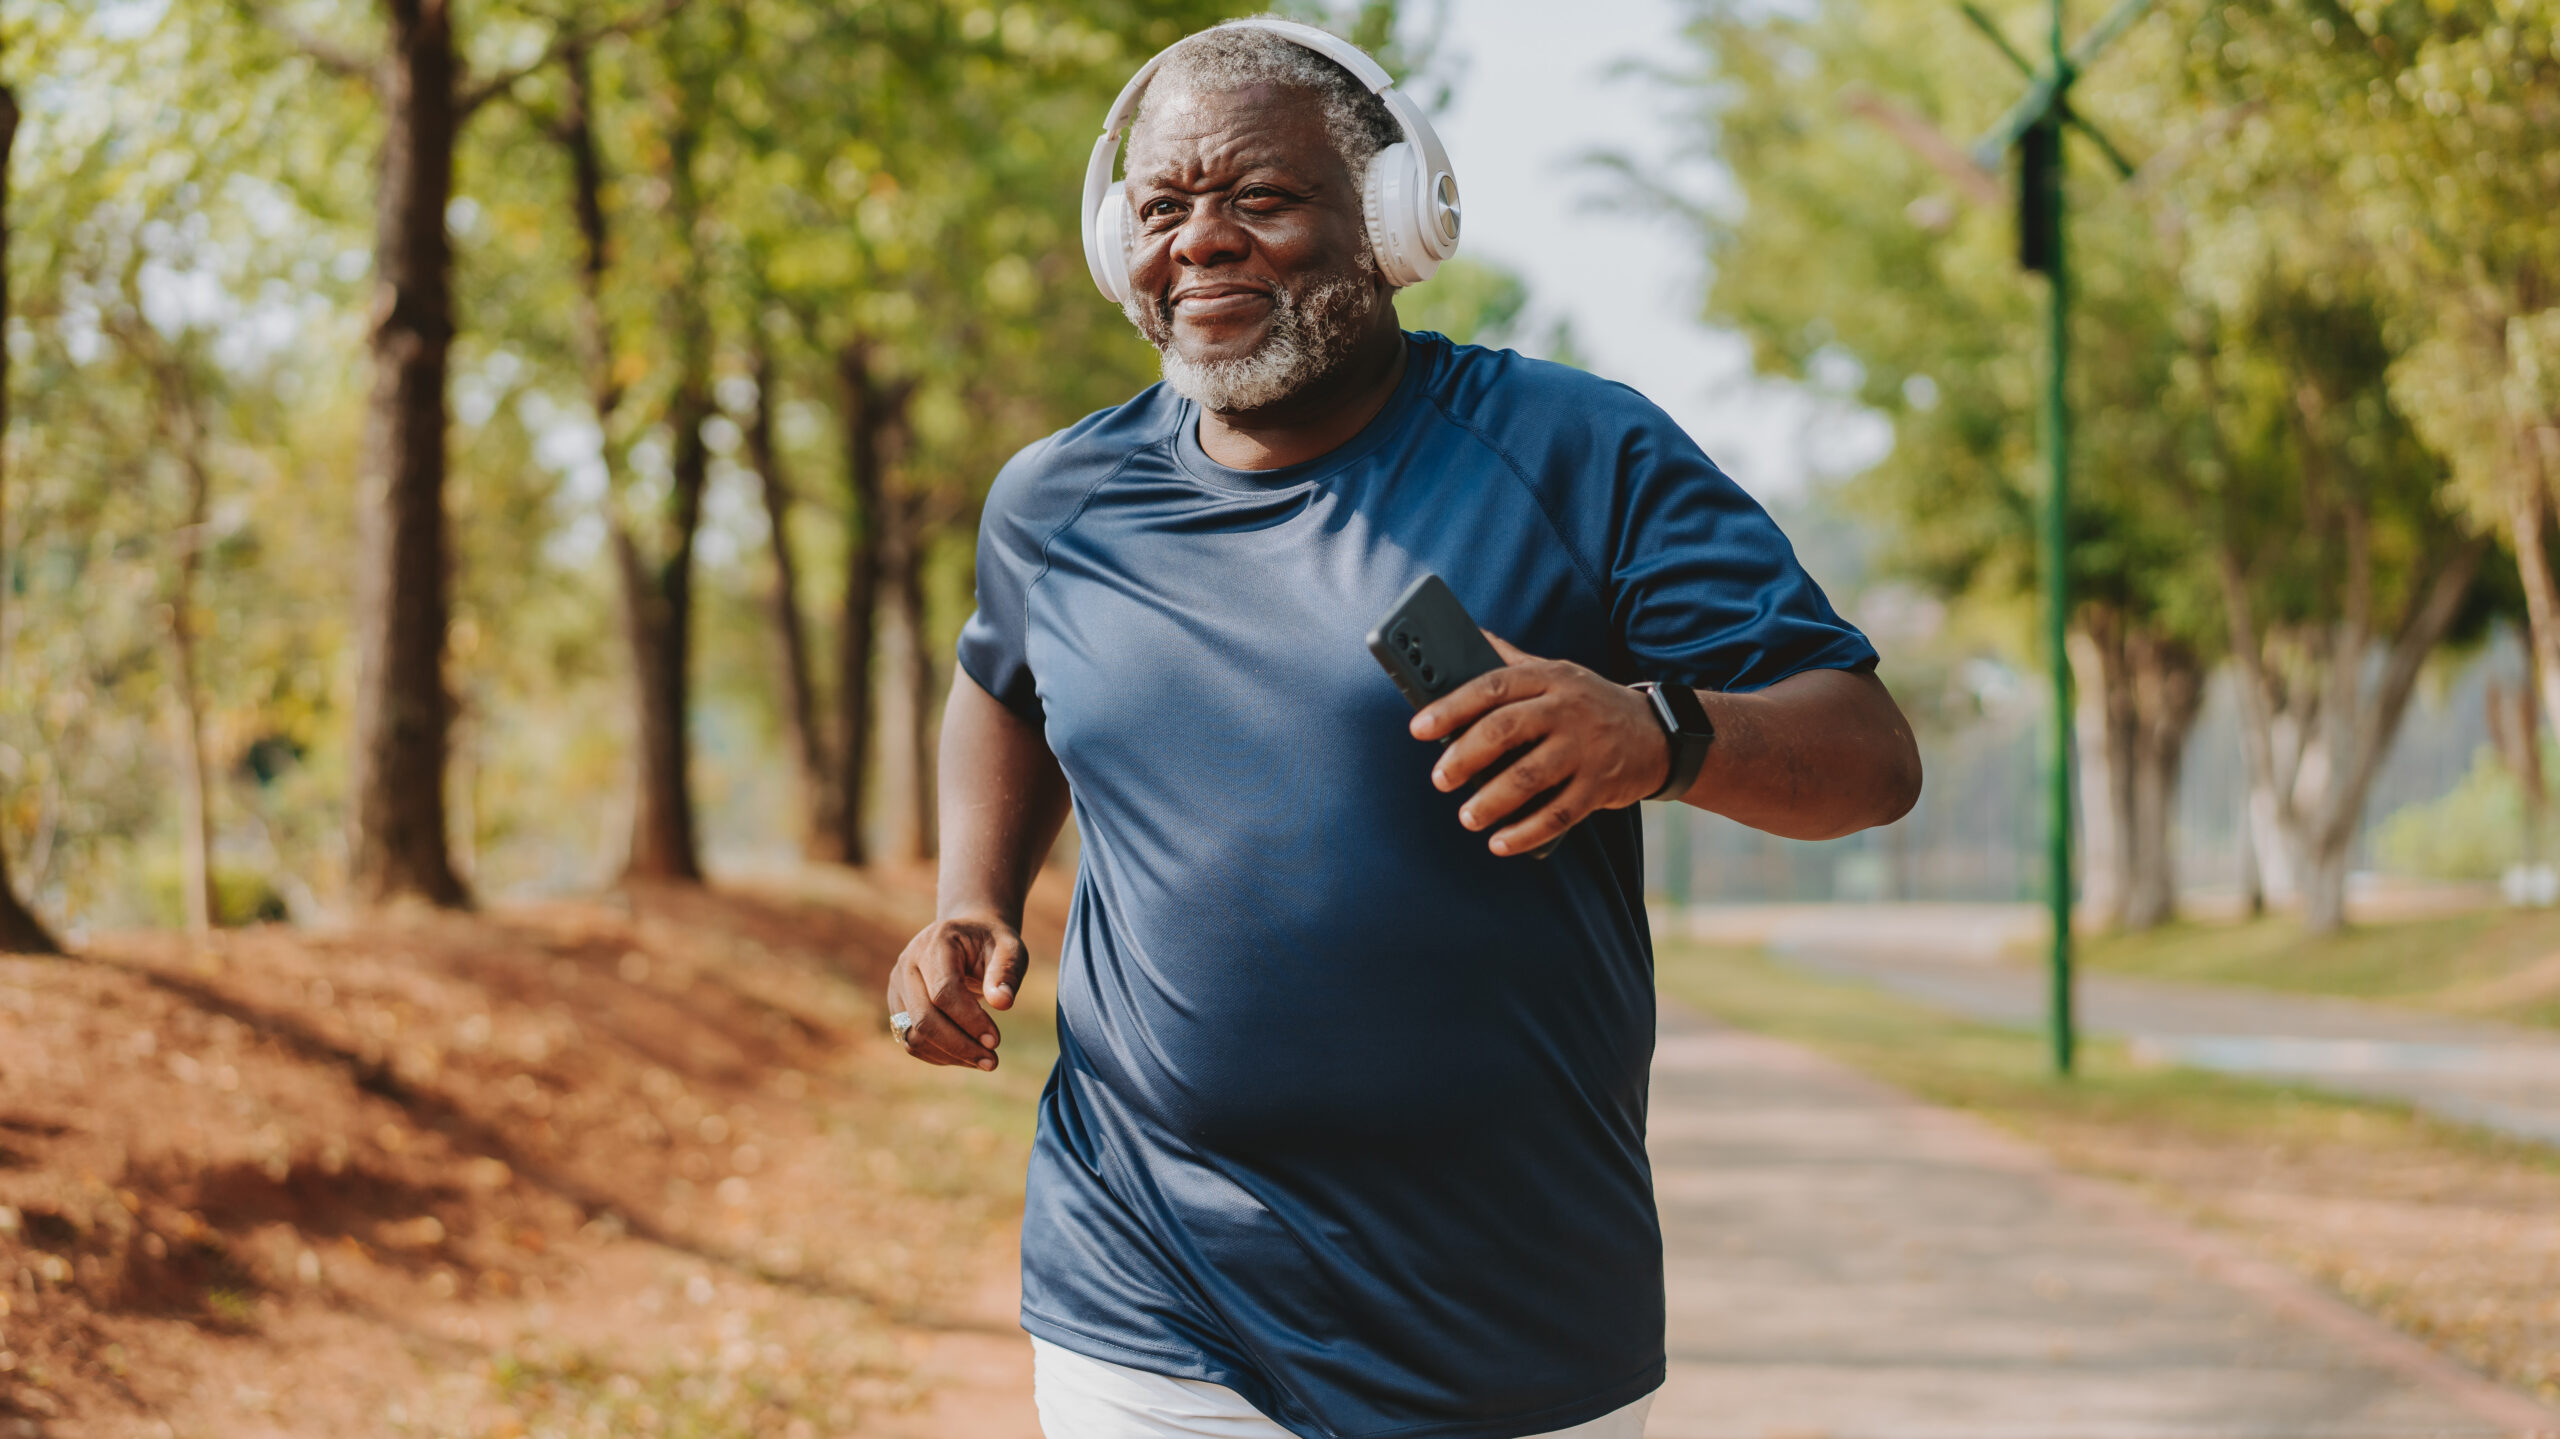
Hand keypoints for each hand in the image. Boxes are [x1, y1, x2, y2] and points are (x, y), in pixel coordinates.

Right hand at [886, 910, 1027, 1070]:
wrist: (967, 935)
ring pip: (914, 1035)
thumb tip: (1003, 1003)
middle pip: (924, 1018)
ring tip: (984, 1060)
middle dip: (960, 1045)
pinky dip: (940, 1055)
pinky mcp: (898, 1006)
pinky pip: (911, 1041)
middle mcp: (908, 964)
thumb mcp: (1010, 948)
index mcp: (935, 943)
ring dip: (950, 1055)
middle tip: (992, 1062)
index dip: (969, 1020)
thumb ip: (1007, 972)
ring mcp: (898, 986)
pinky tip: (967, 1055)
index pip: (944, 992)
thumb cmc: (991, 943)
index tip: (995, 1040)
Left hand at [1410, 634, 1672, 855]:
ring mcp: (1586, 748)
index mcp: (1549, 676)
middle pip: (1506, 730)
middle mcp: (1567, 709)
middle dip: (1465, 757)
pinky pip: (1558, 814)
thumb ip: (1511, 660)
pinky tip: (1500, 842)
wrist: (1656, 734)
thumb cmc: (1588, 703)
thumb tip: (1463, 636)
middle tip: (1440, 779)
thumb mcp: (1556, 672)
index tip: (1419, 728)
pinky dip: (1526, 832)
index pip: (1492, 685)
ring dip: (1492, 801)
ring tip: (1467, 817)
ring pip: (1529, 777)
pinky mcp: (1600, 786)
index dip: (1452, 707)